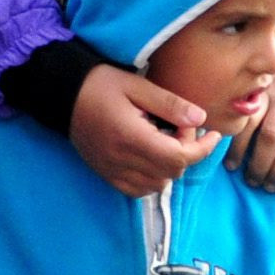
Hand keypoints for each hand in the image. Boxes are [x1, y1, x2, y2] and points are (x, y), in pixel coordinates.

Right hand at [69, 60, 209, 193]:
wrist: (62, 95)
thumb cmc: (100, 84)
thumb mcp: (138, 86)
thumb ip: (170, 104)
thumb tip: (200, 119)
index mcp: (131, 137)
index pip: (179, 157)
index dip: (202, 148)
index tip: (212, 133)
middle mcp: (121, 160)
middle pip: (172, 172)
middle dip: (186, 151)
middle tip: (180, 126)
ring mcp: (112, 171)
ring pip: (158, 184)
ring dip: (170, 166)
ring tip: (165, 139)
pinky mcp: (106, 175)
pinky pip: (138, 190)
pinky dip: (153, 178)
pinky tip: (152, 156)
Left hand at [239, 57, 274, 193]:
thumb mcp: (268, 93)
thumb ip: (254, 115)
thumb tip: (231, 155)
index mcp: (267, 94)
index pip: (248, 121)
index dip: (238, 147)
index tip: (231, 167)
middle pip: (271, 135)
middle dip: (259, 164)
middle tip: (253, 182)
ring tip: (272, 186)